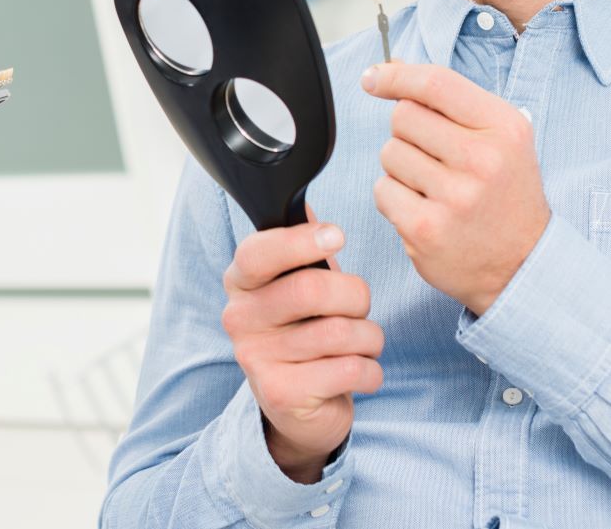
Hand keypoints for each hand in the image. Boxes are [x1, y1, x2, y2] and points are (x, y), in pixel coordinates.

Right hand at [220, 210, 385, 482]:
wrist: (296, 407)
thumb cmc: (303, 330)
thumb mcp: (298, 283)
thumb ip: (301, 246)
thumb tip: (303, 204)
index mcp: (240, 282)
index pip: (259, 252)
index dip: (301, 241)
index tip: (337, 235)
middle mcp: (239, 318)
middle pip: (311, 289)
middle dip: (356, 295)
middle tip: (359, 307)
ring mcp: (256, 359)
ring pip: (341, 332)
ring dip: (370, 338)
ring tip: (362, 344)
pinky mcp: (282, 394)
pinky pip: (351, 370)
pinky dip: (371, 371)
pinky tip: (359, 373)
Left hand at [364, 62, 549, 315]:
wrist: (523, 264)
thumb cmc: (506, 194)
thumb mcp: (501, 138)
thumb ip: (452, 102)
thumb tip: (394, 68)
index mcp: (504, 128)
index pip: (436, 83)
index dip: (396, 75)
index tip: (373, 78)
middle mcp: (483, 160)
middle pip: (404, 116)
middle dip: (408, 132)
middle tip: (434, 157)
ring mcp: (454, 197)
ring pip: (389, 153)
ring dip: (401, 167)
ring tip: (435, 187)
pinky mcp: (426, 229)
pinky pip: (382, 190)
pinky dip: (394, 198)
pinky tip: (424, 209)